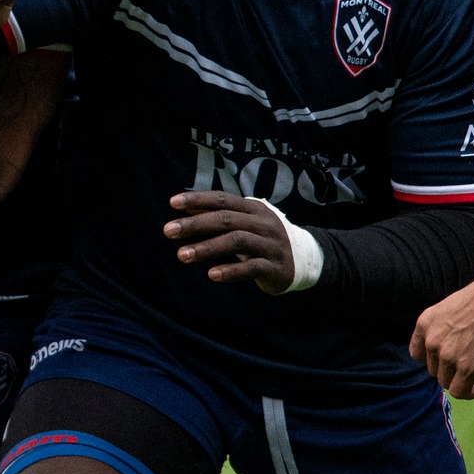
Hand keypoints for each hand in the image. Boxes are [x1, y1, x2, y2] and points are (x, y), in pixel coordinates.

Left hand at [165, 191, 296, 292]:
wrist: (304, 260)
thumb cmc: (263, 238)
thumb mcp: (243, 223)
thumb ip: (218, 216)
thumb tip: (183, 208)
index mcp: (253, 208)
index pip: (222, 199)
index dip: (198, 199)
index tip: (172, 203)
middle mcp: (263, 223)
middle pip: (226, 219)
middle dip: (195, 224)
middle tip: (168, 230)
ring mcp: (270, 245)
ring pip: (237, 241)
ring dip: (207, 248)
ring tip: (181, 255)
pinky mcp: (275, 267)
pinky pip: (252, 267)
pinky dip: (231, 270)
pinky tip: (212, 274)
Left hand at [411, 280, 473, 399]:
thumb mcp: (451, 310)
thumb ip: (444, 330)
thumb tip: (453, 349)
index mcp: (424, 324)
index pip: (418, 354)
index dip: (433, 361)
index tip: (447, 363)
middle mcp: (431, 341)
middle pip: (434, 369)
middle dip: (451, 371)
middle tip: (471, 369)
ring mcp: (448, 356)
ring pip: (446, 382)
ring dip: (461, 382)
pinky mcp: (468, 368)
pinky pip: (459, 391)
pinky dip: (468, 393)